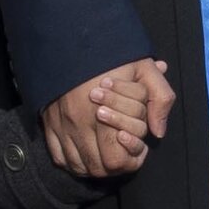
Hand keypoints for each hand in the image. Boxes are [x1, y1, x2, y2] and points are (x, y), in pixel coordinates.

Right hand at [42, 57, 170, 179]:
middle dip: (115, 165)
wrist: (71, 40)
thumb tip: (158, 132)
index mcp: (102, 115)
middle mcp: (78, 125)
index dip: (131, 160)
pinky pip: (58, 157)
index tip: (138, 147)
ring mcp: (61, 126)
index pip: (115, 161)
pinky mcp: (48, 124)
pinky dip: (72, 161)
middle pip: (97, 169)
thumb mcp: (145, 69)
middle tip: (124, 151)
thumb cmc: (112, 56)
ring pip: (77, 166)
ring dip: (94, 165)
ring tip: (107, 152)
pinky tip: (85, 152)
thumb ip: (160, 99)